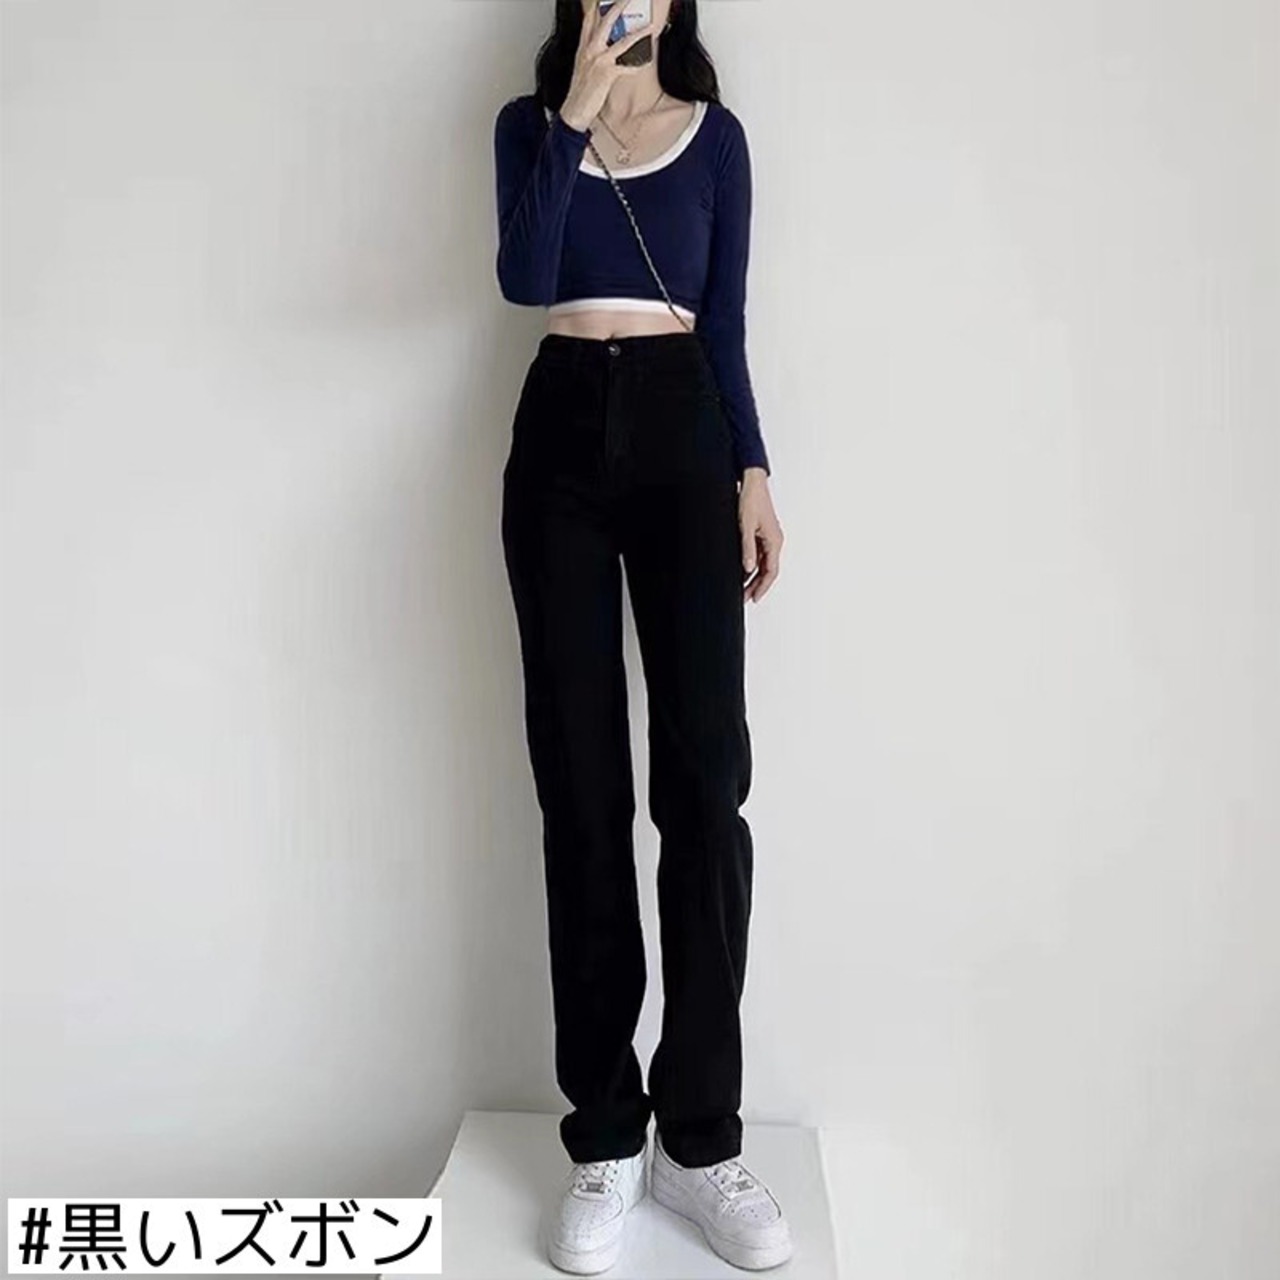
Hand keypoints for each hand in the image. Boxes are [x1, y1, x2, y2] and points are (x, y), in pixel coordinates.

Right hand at [560, 2, 656, 131]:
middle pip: (606, 22)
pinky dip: (637, 65)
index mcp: (584, 47)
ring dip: (638, 34)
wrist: (574, 110)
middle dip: (618, 8)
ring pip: (622, 42)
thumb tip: (604, 45)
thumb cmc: (579, 91)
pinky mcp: (606, 75)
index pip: (589, 19)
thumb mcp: (583, 66)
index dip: (597, 6)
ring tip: (649, 27)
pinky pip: (626, 67)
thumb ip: (591, 52)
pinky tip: (646, 61)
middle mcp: (590, 50)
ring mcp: (599, 61)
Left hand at [738, 468, 782, 602]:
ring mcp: (768, 538)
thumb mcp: (746, 526)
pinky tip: (741, 571)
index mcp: (774, 541)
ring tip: (742, 589)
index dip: (763, 587)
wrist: (752, 482)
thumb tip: (748, 568)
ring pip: (763, 564)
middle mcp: (774, 541)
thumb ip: (747, 548)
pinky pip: (759, 554)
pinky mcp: (761, 534)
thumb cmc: (751, 500)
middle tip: (744, 598)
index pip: (771, 571)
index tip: (754, 598)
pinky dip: (751, 565)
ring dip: (753, 577)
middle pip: (767, 570)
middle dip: (756, 585)